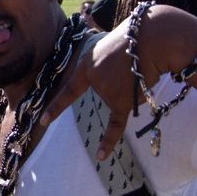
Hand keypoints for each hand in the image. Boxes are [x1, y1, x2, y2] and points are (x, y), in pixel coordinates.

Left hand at [42, 22, 160, 159]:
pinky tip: (101, 156)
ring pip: (120, 99)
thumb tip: (117, 89)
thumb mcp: (111, 44)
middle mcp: (92, 78)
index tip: (43, 120)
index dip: (58, 104)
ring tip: (141, 66)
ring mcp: (105, 90)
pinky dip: (108, 140)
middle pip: (108, 91)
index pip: (70, 88)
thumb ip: (107, 63)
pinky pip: (115, 126)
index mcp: (87, 63)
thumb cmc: (137, 40)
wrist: (152, 40)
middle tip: (134, 59)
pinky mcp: (121, 101)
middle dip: (124, 79)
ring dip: (133, 86)